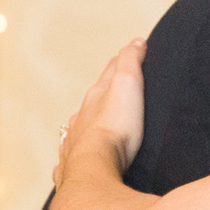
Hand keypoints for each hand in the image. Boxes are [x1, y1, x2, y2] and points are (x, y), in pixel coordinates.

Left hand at [55, 39, 146, 186]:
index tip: (130, 55)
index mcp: (96, 96)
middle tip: (114, 92)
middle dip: (103, 94)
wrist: (94, 168)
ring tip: (97, 127)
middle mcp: (82, 117)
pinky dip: (77, 153)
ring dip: (89, 124)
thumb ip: (131, 61)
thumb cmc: (115, 127)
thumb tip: (136, 42)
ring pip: (80, 127)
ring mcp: (75, 142)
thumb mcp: (128, 84)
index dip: (120, 63)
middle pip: (93, 100)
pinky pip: (73, 157)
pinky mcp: (74, 167)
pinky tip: (78, 159)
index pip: (109, 72)